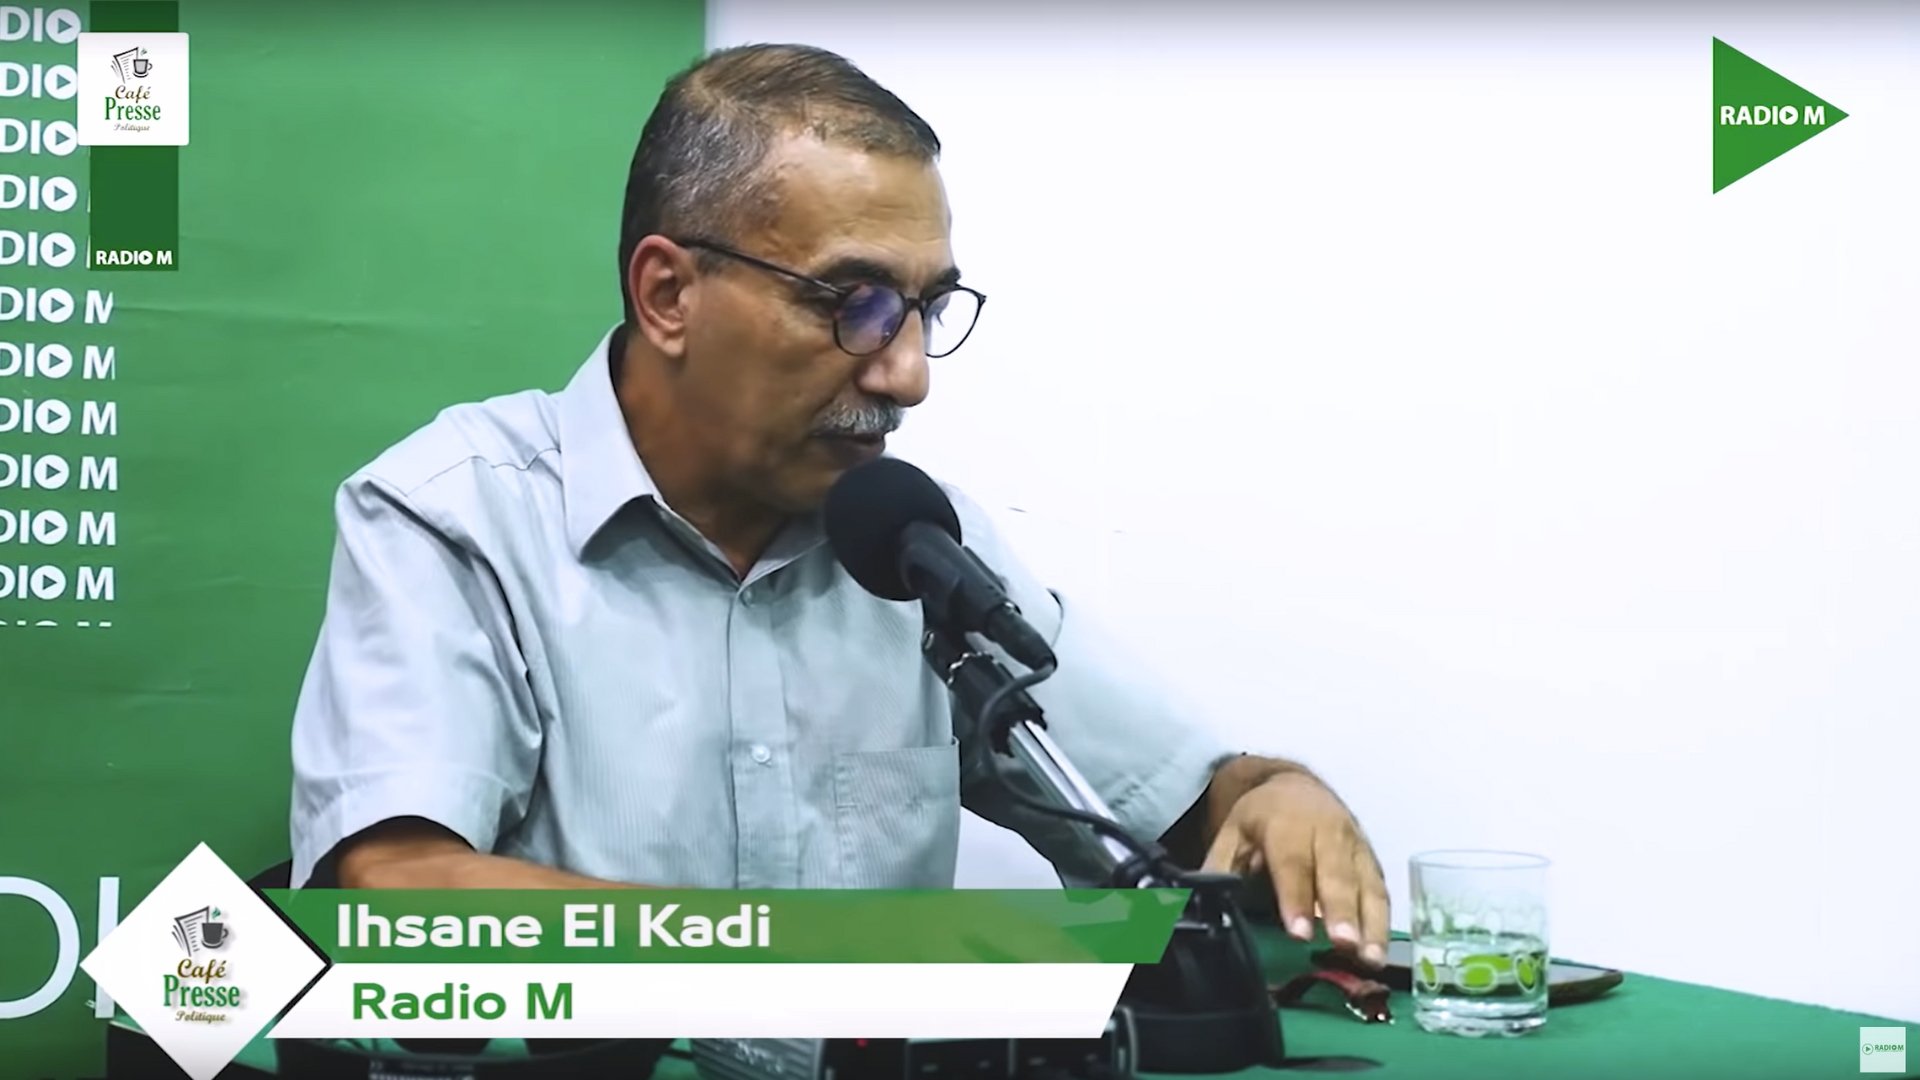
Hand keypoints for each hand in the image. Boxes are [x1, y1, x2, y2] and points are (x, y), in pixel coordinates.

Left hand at [1202, 769, 1388, 966]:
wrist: (1297, 783)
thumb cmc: (1262, 815)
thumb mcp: (1233, 832)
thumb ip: (1219, 868)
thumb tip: (1193, 903)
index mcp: (1287, 824)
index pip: (1292, 864)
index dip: (1295, 898)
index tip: (1298, 932)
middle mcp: (1327, 831)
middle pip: (1336, 875)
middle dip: (1341, 912)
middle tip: (1344, 945)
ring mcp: (1354, 844)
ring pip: (1366, 884)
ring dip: (1371, 923)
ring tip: (1370, 958)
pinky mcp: (1371, 858)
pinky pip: (1380, 890)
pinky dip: (1383, 921)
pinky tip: (1380, 951)